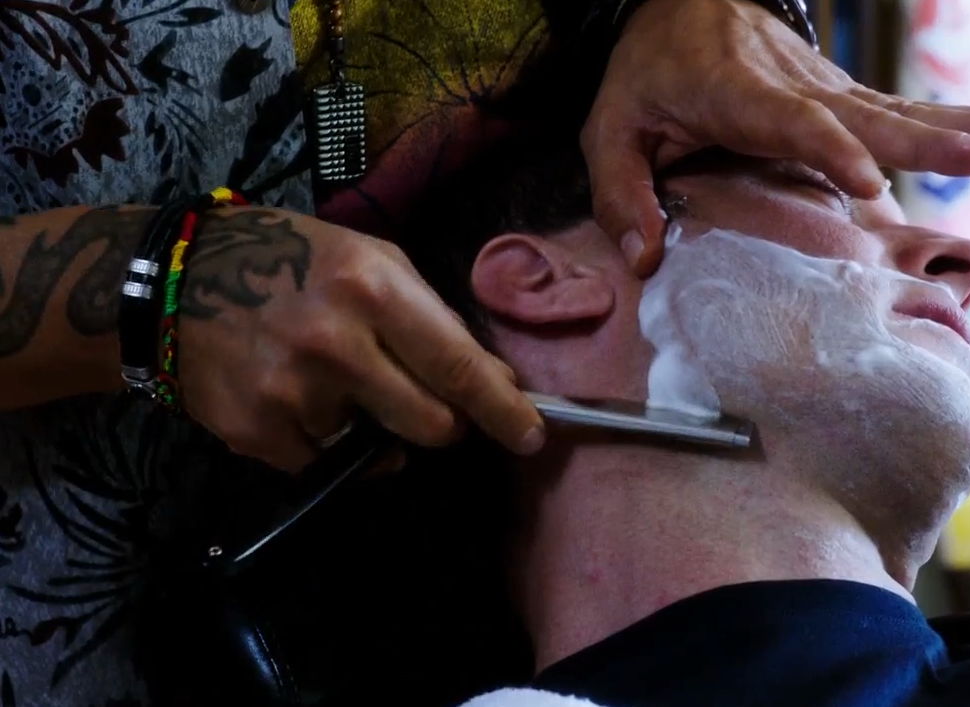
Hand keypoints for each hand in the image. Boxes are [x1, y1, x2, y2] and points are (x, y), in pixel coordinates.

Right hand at [176, 207, 544, 471]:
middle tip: (417, 396)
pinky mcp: (258, 434)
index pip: (458, 368)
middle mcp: (336, 346)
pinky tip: (297, 397)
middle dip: (441, 423)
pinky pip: (325, 463)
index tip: (531, 436)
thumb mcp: (370, 259)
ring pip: (378, 451)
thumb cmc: (292, 260)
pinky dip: (324, 441)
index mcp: (374, 291)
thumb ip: (430, 318)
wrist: (175, 281)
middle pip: (431, 426)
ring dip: (373, 428)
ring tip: (333, 381)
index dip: (502, 409)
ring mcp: (294, 396)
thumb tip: (492, 382)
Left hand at [583, 0, 969, 275]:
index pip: (788, 121)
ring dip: (963, 124)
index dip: (830, 149)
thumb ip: (621, 192)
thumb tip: (646, 258)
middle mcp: (793, 86)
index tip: (871, 183)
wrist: (686, 3)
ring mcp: (826, 87)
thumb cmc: (649, 73)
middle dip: (925, 140)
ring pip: (898, 108)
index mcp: (733, 92)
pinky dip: (964, 115)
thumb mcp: (611, 127)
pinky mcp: (845, 96)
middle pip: (864, 115)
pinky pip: (905, 110)